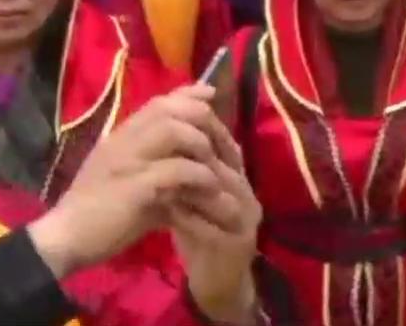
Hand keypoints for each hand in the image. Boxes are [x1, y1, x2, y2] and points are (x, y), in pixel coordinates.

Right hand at [26, 85, 228, 279]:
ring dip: (201, 144)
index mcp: (119, 137)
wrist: (66, 238)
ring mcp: (127, 161)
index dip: (188, 94)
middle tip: (223, 139)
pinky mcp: (135, 187)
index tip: (210, 94)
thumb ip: (157, 170)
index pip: (158, 102)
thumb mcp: (128, 183)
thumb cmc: (97, 214)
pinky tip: (210, 188)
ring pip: (173, 130)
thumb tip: (192, 168)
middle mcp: (122, 141)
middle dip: (202, 118)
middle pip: (169, 109)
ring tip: (215, 165)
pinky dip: (200, 176)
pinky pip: (177, 170)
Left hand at [169, 120, 261, 325]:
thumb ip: (186, 166)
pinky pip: (213, 227)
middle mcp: (247, 193)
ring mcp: (246, 220)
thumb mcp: (194, 195)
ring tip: (159, 175)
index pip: (223, 142)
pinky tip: (168, 212)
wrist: (218, 283)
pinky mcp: (238, 246)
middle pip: (223, 162)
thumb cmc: (202, 233)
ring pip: (219, 192)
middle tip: (158, 145)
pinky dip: (189, 218)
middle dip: (191, 152)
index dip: (198, 129)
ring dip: (188, 183)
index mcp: (238, 177)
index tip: (165, 121)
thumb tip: (165, 126)